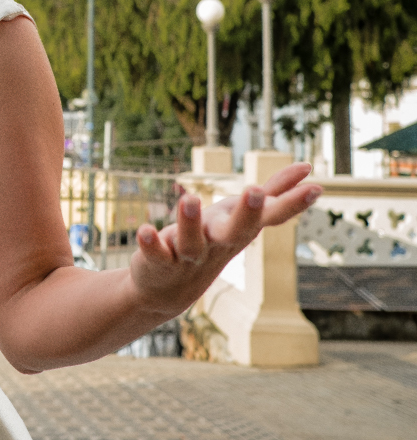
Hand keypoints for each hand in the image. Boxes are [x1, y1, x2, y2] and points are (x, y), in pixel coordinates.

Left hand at [128, 162, 320, 313]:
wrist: (166, 291)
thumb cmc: (210, 242)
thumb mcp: (241, 217)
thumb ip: (273, 195)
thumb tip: (307, 168)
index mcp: (238, 230)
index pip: (270, 217)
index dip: (293, 203)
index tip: (316, 186)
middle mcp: (217, 244)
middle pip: (236, 231)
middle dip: (246, 213)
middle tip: (253, 190)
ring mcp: (189, 255)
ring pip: (193, 242)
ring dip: (190, 221)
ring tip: (189, 198)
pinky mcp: (159, 261)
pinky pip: (156, 253)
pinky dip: (150, 243)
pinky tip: (144, 230)